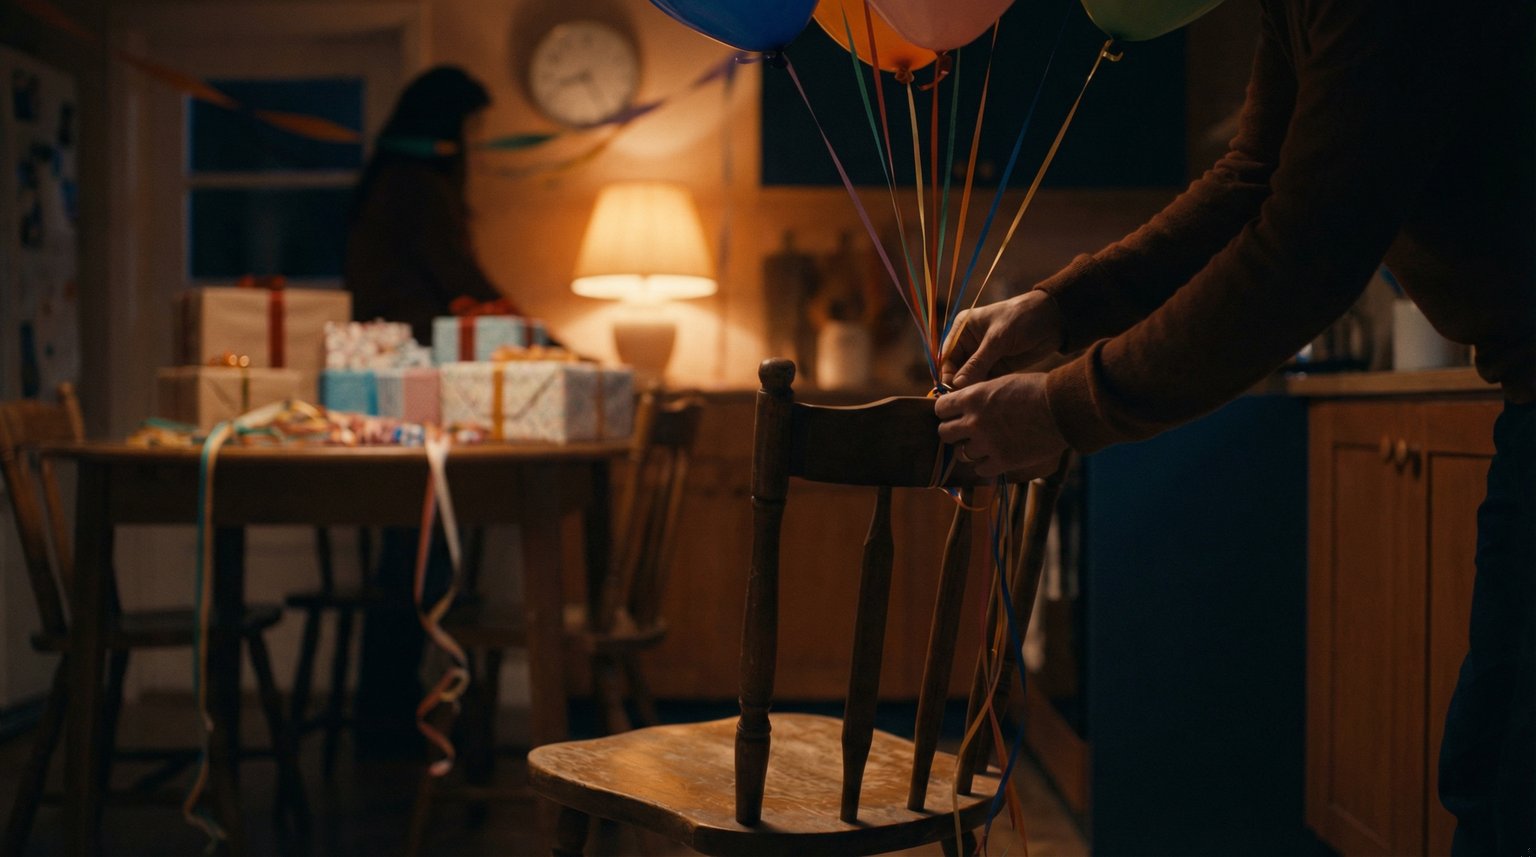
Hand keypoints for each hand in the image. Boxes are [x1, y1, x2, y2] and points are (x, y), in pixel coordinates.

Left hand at [934, 372, 1068, 479]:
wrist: (1062, 407)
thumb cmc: (1036, 389)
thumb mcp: (1000, 383)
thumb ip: (979, 396)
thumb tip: (964, 405)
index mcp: (972, 397)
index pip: (940, 409)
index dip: (947, 412)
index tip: (955, 414)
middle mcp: (974, 421)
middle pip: (945, 433)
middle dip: (954, 432)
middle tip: (966, 432)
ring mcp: (987, 443)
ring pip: (961, 453)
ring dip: (971, 450)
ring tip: (985, 444)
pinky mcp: (1002, 461)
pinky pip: (980, 469)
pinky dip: (986, 465)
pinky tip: (996, 457)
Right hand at [940, 290, 1062, 389]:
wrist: (1054, 319)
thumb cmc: (1022, 318)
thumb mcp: (998, 339)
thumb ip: (978, 362)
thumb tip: (957, 385)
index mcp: (963, 330)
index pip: (946, 357)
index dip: (946, 375)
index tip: (950, 392)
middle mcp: (969, 344)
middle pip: (956, 371)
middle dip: (959, 386)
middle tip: (964, 401)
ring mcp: (984, 357)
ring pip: (970, 379)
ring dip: (972, 390)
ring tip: (976, 403)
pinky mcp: (998, 368)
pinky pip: (985, 382)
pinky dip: (985, 390)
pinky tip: (987, 399)